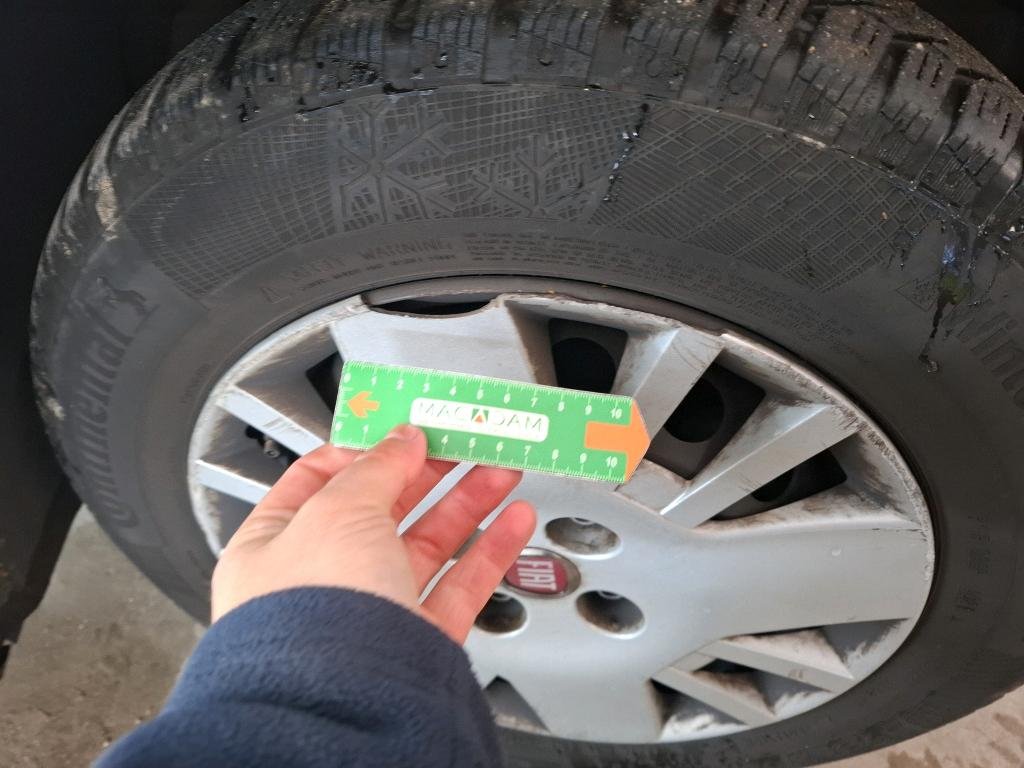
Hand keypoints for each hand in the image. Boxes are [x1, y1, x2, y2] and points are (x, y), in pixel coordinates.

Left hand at [210, 425, 535, 642]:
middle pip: (384, 509)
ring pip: (428, 545)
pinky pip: (459, 586)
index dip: (368, 448)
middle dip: (430, 470)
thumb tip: (401, 438)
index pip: (321, 480)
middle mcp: (322, 580)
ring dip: (468, 502)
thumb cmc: (311, 617)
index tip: (408, 425)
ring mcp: (371, 612)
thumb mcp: (338, 510)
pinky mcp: (416, 641)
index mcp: (277, 545)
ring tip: (503, 468)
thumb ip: (376, 466)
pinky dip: (489, 551)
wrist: (344, 707)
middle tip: (466, 441)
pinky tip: (512, 522)